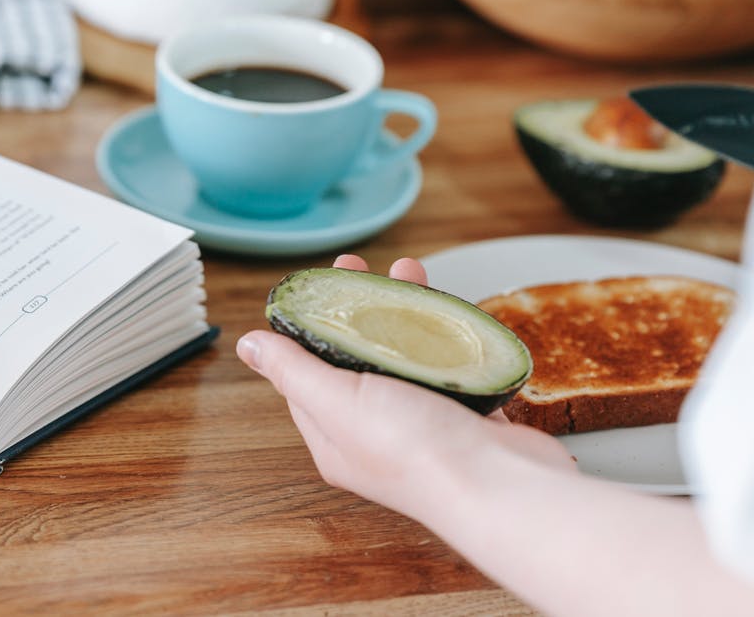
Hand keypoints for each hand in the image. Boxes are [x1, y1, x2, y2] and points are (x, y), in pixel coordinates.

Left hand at [237, 254, 573, 518]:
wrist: (506, 487)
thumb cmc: (415, 451)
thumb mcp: (336, 400)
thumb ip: (292, 370)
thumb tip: (247, 345)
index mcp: (334, 436)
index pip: (305, 374)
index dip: (306, 327)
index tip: (316, 285)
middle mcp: (375, 433)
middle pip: (356, 358)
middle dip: (356, 308)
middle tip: (358, 266)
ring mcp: (424, 424)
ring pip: (405, 355)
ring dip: (402, 311)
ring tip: (409, 269)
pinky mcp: (466, 415)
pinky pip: (448, 365)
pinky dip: (444, 334)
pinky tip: (446, 309)